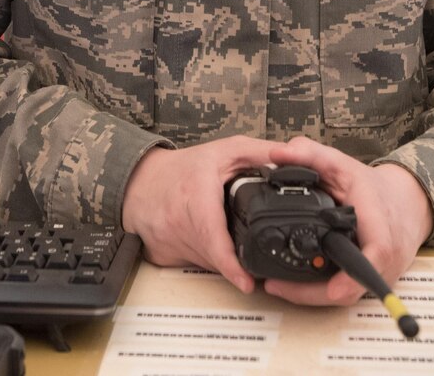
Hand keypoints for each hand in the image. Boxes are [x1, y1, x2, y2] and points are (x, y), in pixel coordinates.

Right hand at [120, 135, 290, 293]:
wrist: (140, 181)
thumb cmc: (183, 167)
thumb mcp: (225, 151)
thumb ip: (261, 153)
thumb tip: (293, 158)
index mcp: (196, 196)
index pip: (213, 236)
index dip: (230, 263)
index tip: (247, 283)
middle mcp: (178, 222)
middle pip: (215, 254)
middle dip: (236, 255)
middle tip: (250, 249)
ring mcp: (168, 242)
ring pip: (206, 263)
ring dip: (222, 257)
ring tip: (225, 234)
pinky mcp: (162, 256)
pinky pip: (193, 264)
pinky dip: (206, 258)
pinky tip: (206, 241)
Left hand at [258, 136, 433, 307]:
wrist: (406, 202)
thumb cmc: (373, 186)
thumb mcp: (341, 163)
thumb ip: (309, 155)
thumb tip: (277, 154)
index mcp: (378, 221)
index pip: (376, 252)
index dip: (355, 275)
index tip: (334, 289)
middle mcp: (386, 253)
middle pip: (355, 284)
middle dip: (316, 293)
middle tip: (277, 286)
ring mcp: (383, 270)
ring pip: (350, 294)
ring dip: (316, 295)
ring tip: (280, 286)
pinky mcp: (376, 280)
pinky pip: (351, 293)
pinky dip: (324, 292)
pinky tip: (300, 285)